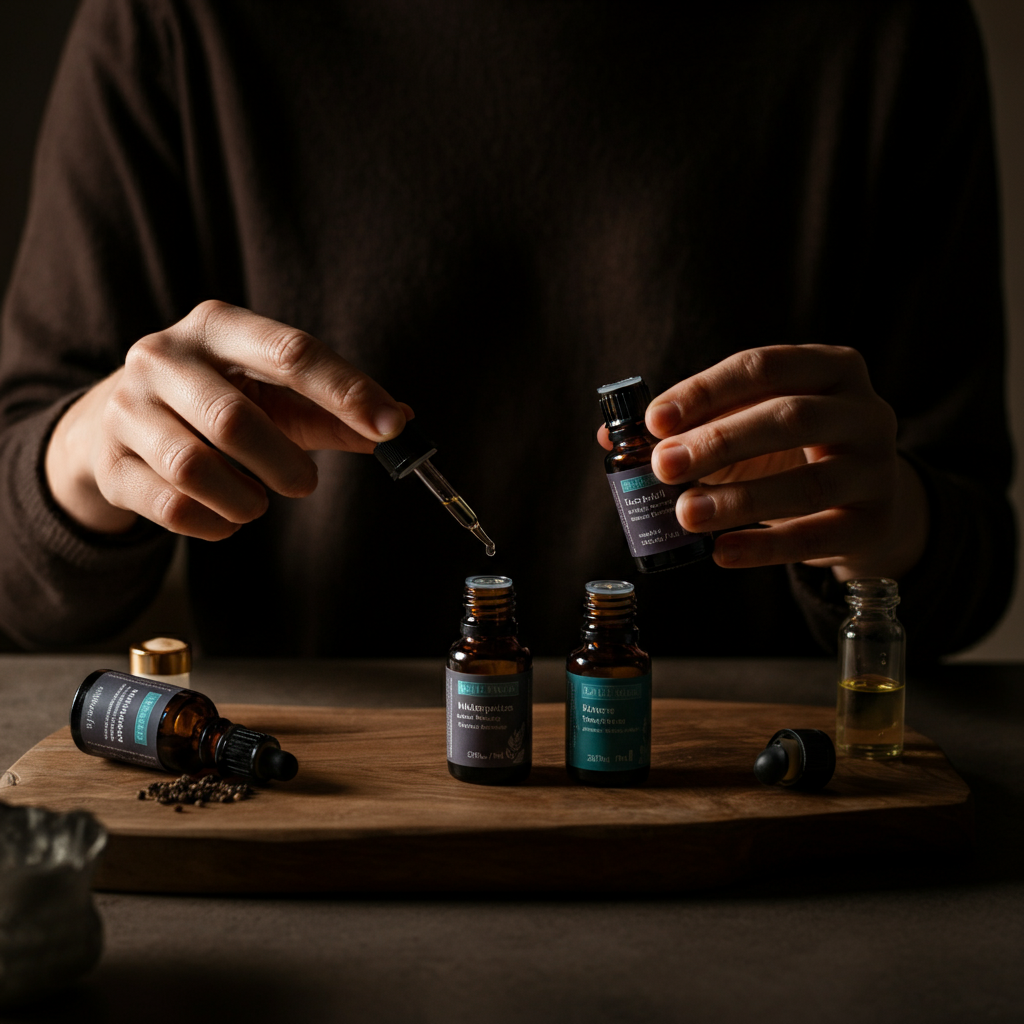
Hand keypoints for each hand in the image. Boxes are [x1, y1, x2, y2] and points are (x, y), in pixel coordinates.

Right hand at [45, 301, 410, 539]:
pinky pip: (173, 509)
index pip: (290, 352)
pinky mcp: (110, 463)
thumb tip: (401, 423)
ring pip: (196, 471)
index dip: (346, 392)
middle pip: (234, 421)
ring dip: (246, 499)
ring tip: (257, 500)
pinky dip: (216, 525)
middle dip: (285, 464)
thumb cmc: (218, 403)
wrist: (116, 425)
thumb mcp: (275, 396)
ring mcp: (127, 409)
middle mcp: (163, 356)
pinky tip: (226, 515)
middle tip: (306, 483)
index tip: (391, 427)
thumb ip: (334, 413)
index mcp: (217, 327)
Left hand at [639, 345, 927, 580]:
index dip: (704, 391)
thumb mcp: (749, 424)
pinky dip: (765, 547)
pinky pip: (817, 536)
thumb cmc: (792, 452)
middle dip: (718, 441)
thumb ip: (690, 424)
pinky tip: (720, 552)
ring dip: (738, 499)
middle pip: (788, 417)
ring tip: (684, 514)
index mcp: (831, 367)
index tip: (653, 421)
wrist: (867, 504)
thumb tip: (610, 439)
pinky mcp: (875, 523)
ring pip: (807, 482)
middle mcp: (865, 411)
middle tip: (662, 466)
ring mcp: (877, 469)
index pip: (762, 367)